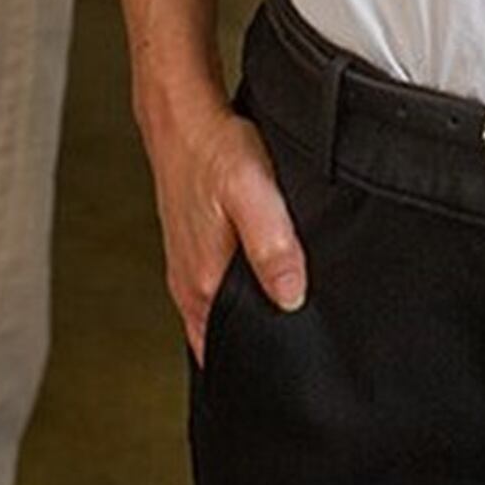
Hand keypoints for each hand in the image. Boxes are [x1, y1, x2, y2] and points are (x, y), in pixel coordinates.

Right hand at [138, 84, 305, 362]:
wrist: (182, 115)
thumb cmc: (214, 149)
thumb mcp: (253, 193)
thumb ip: (272, 247)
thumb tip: (291, 297)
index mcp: (204, 284)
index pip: (230, 353)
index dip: (264, 364)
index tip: (295, 369)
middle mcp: (191, 284)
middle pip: (228, 338)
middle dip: (261, 346)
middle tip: (301, 348)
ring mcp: (188, 269)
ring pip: (222, 313)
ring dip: (252, 317)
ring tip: (287, 315)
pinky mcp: (193, 250)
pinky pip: (218, 289)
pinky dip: (242, 292)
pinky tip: (264, 276)